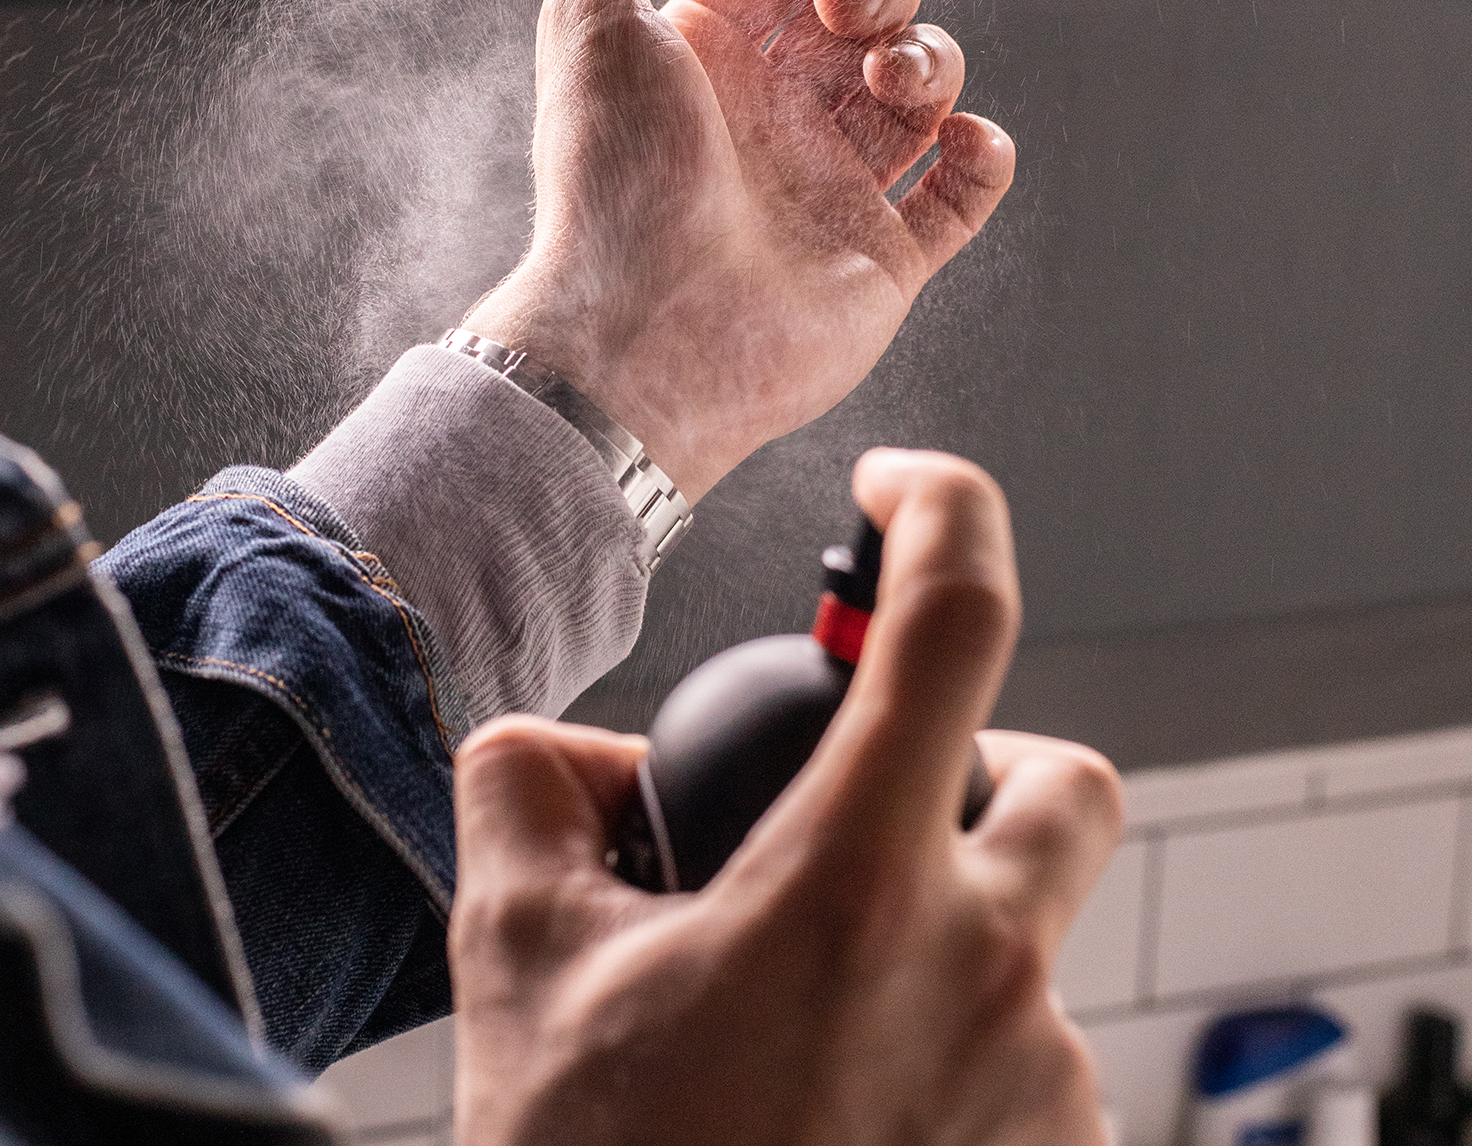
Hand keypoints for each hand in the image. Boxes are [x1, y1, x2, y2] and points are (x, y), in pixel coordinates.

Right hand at [449, 449, 1120, 1145]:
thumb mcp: (515, 961)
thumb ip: (524, 796)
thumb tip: (564, 751)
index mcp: (857, 886)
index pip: (952, 620)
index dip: (938, 511)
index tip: (896, 492)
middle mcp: (988, 975)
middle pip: (1063, 776)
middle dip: (979, 755)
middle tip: (872, 803)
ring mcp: (1044, 1087)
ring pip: (1041, 927)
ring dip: (952, 912)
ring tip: (820, 993)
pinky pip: (1037, 1047)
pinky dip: (960, 1027)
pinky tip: (850, 1091)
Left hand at [463, 0, 1015, 500]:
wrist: (646, 334)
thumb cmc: (614, 182)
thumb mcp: (586, 15)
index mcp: (709, 59)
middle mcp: (774, 118)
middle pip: (869, 9)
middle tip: (844, 15)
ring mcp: (834, 188)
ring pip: (925, 87)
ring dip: (931, 57)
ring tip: (890, 84)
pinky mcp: (885, 258)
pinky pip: (966, 189)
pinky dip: (982, 153)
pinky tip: (955, 140)